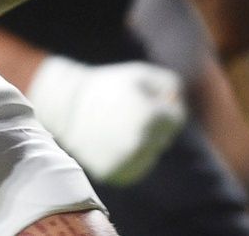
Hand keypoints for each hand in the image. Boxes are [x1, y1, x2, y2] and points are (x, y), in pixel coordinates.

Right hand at [27, 56, 185, 185]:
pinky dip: (131, 158)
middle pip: (164, 137)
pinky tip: (116, 143)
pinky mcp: (114, 173)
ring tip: (120, 127)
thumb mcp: (140, 74)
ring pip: (151, 155)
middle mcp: (140, 141)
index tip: (146, 100)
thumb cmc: (108, 86)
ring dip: (144, 143)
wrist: (68, 105)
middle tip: (129, 112)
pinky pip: (135, 169)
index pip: (176, 118)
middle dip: (153, 125)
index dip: (164, 106)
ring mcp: (126, 160)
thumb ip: (169, 84)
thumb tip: (180, 102)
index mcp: (150, 115)